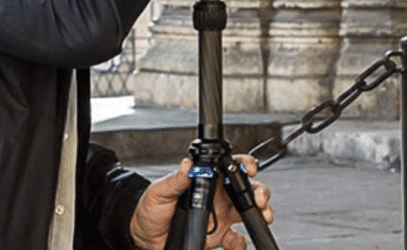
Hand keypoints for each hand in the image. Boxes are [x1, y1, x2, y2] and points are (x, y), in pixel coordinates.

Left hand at [129, 155, 273, 249]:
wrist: (144, 237)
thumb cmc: (150, 209)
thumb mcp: (160, 191)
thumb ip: (176, 180)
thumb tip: (188, 166)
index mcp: (206, 180)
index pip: (230, 168)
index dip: (244, 165)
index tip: (249, 168)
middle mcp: (217, 197)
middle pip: (246, 189)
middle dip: (259, 191)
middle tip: (259, 197)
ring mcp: (220, 216)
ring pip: (247, 212)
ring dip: (258, 213)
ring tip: (262, 215)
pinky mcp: (218, 237)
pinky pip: (236, 240)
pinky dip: (241, 243)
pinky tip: (237, 242)